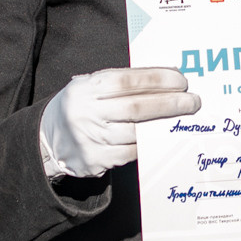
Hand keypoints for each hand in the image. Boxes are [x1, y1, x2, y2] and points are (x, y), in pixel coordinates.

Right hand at [39, 68, 200, 179]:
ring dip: (164, 126)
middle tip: (193, 101)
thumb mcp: (91, 87)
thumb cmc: (82, 107)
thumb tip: (166, 79)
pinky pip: (131, 153)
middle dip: (170, 104)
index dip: (157, 79)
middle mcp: (86, 112)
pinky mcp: (95, 161)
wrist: (47, 140)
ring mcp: (90, 139)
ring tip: (183, 119)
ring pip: (136, 133)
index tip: (181, 80)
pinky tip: (162, 137)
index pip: (128, 80)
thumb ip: (122, 84)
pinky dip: (150, 144)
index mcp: (87, 88)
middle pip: (136, 108)